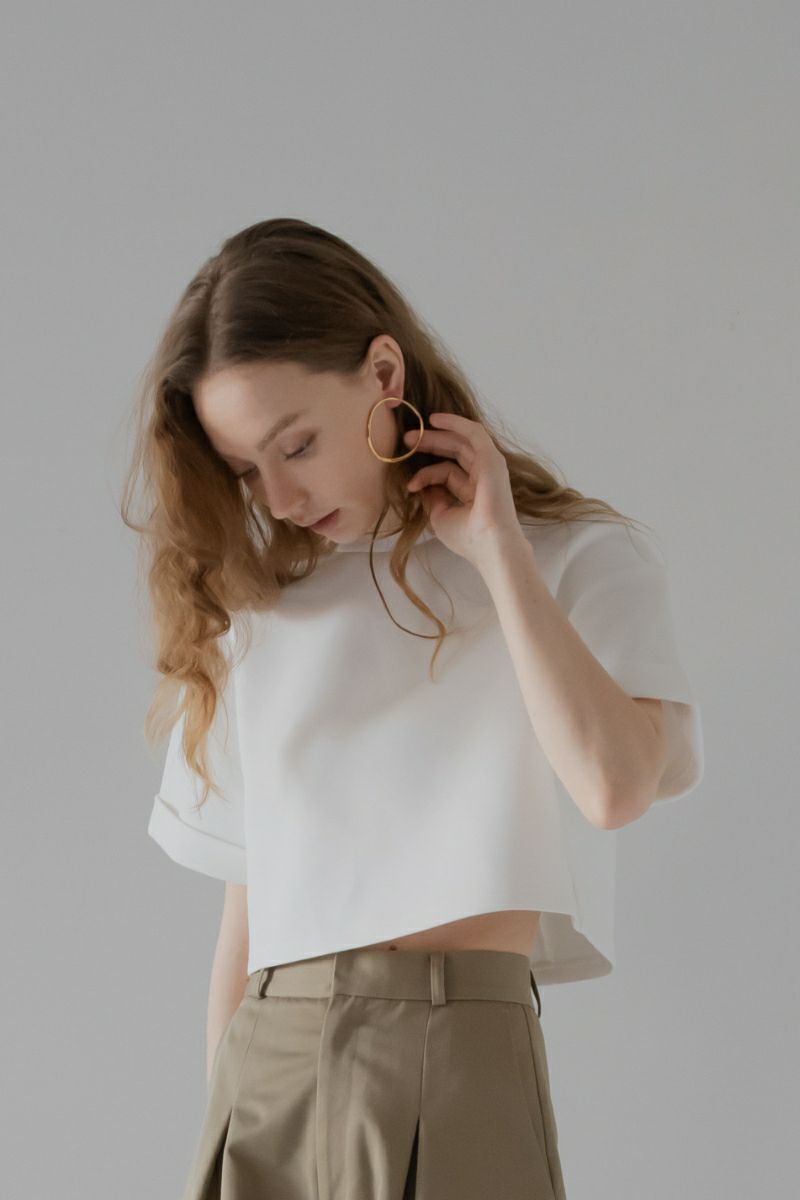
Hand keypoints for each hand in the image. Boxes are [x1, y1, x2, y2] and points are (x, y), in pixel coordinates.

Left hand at [403, 411, 524, 565]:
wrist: (489, 544)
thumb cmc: (467, 536)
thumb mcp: (440, 515)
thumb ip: (432, 497)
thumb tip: (421, 485)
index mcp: (473, 491)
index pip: (446, 473)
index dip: (425, 475)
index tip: (408, 485)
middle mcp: (482, 476)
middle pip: (453, 452)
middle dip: (428, 445)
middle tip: (406, 441)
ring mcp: (489, 466)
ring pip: (461, 441)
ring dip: (435, 436)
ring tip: (411, 436)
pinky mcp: (492, 458)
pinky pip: (474, 433)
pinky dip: (455, 423)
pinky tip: (435, 419)